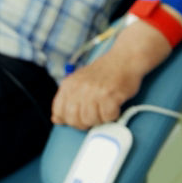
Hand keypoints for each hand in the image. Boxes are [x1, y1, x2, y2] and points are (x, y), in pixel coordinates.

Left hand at [52, 21, 171, 128]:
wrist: (124, 59)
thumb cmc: (105, 72)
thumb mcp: (80, 82)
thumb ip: (67, 100)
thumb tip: (56, 119)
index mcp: (69, 85)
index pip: (59, 111)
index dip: (69, 119)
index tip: (79, 117)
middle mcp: (79, 88)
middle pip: (74, 120)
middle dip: (85, 123)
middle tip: (94, 116)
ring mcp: (95, 92)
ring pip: (91, 120)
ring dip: (100, 119)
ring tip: (106, 110)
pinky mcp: (110, 95)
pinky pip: (108, 117)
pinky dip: (113, 115)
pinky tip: (115, 106)